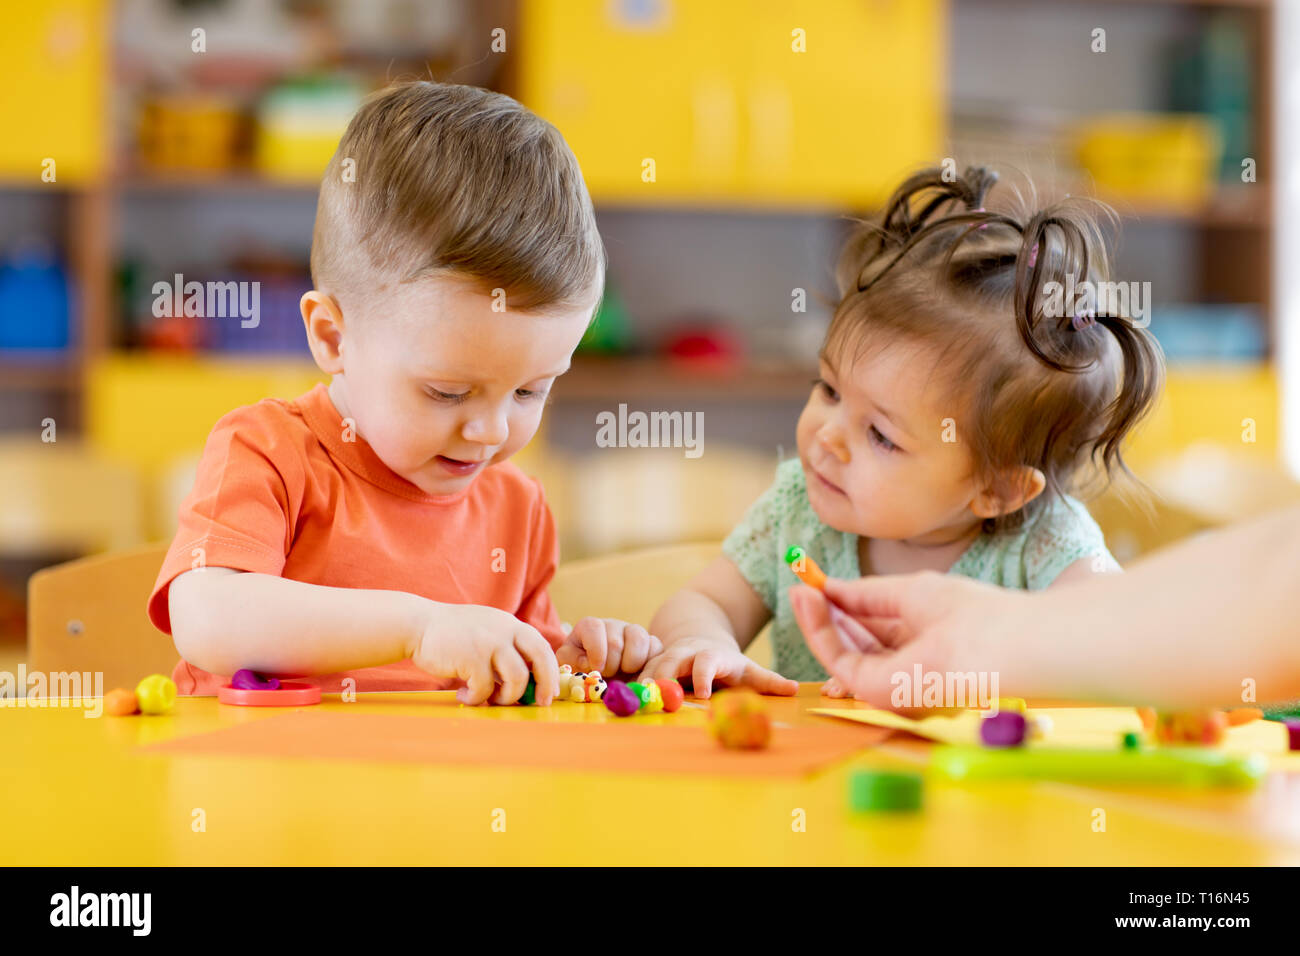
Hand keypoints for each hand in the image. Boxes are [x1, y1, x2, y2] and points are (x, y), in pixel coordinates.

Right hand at [412, 602, 558, 705]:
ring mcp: (489, 643)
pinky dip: (476, 698)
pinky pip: (485, 689)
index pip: (542, 646)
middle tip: (540, 702)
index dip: (550, 671)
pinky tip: (463, 694)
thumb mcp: (486, 631)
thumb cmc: (452, 635)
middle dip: (544, 683)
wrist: (417, 625)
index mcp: (510, 624)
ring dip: (506, 697)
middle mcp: (504, 630)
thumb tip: (526, 681)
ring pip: (516, 678)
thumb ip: (506, 648)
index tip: (550, 691)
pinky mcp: (471, 658)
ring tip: (490, 699)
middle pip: (540, 658)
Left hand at [557, 617, 664, 676]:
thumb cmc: (586, 670)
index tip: (596, 668)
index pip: (593, 627)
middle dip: (611, 666)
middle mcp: (613, 625)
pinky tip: (638, 674)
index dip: (595, 651)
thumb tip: (588, 662)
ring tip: (623, 673)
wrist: (606, 679)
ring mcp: (633, 632)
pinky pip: (655, 647)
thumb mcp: (570, 664)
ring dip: (630, 664)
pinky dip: (648, 664)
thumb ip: (570, 660)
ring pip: (638, 639)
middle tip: (608, 675)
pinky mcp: (652, 643)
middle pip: (615, 641)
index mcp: (590, 627)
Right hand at [638, 636, 797, 699]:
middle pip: (670, 660)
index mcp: (711, 655)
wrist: (700, 640)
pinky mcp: (651, 664)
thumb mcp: (748, 670)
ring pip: (650, 665)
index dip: (704, 676)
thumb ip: (768, 681)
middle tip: (659, 696)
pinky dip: (632, 685)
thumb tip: (794, 689)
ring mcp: (666, 656)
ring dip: (643, 681)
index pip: (706, 661)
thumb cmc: (728, 664)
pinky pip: (638, 673)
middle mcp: (685, 652)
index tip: (703, 695)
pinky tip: (626, 700)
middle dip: (664, 676)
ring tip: (638, 700)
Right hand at [790, 572, 1018, 711]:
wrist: (997, 645)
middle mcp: (905, 667)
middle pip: (855, 642)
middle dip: (825, 614)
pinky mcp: (878, 692)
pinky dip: (819, 631)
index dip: (844, 605)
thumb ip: (865, 594)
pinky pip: (838, 660)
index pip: (875, 627)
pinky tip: (809, 602)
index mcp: (921, 643)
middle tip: (801, 587)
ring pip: (842, 652)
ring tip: (800, 591)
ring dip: (816, 620)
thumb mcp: (908, 593)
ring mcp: (891, 682)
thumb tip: (829, 588)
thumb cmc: (968, 614)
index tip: (818, 583)